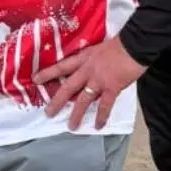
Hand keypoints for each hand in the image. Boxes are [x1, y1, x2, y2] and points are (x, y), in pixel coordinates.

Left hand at [34, 37, 148, 130]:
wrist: (135, 44)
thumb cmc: (121, 43)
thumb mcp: (100, 48)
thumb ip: (93, 59)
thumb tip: (89, 69)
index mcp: (84, 57)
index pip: (62, 66)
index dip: (47, 73)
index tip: (35, 80)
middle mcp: (87, 69)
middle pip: (67, 87)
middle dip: (57, 101)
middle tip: (48, 113)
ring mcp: (99, 80)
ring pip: (83, 100)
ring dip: (76, 114)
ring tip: (71, 126)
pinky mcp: (112, 88)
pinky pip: (104, 105)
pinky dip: (101, 116)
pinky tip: (98, 126)